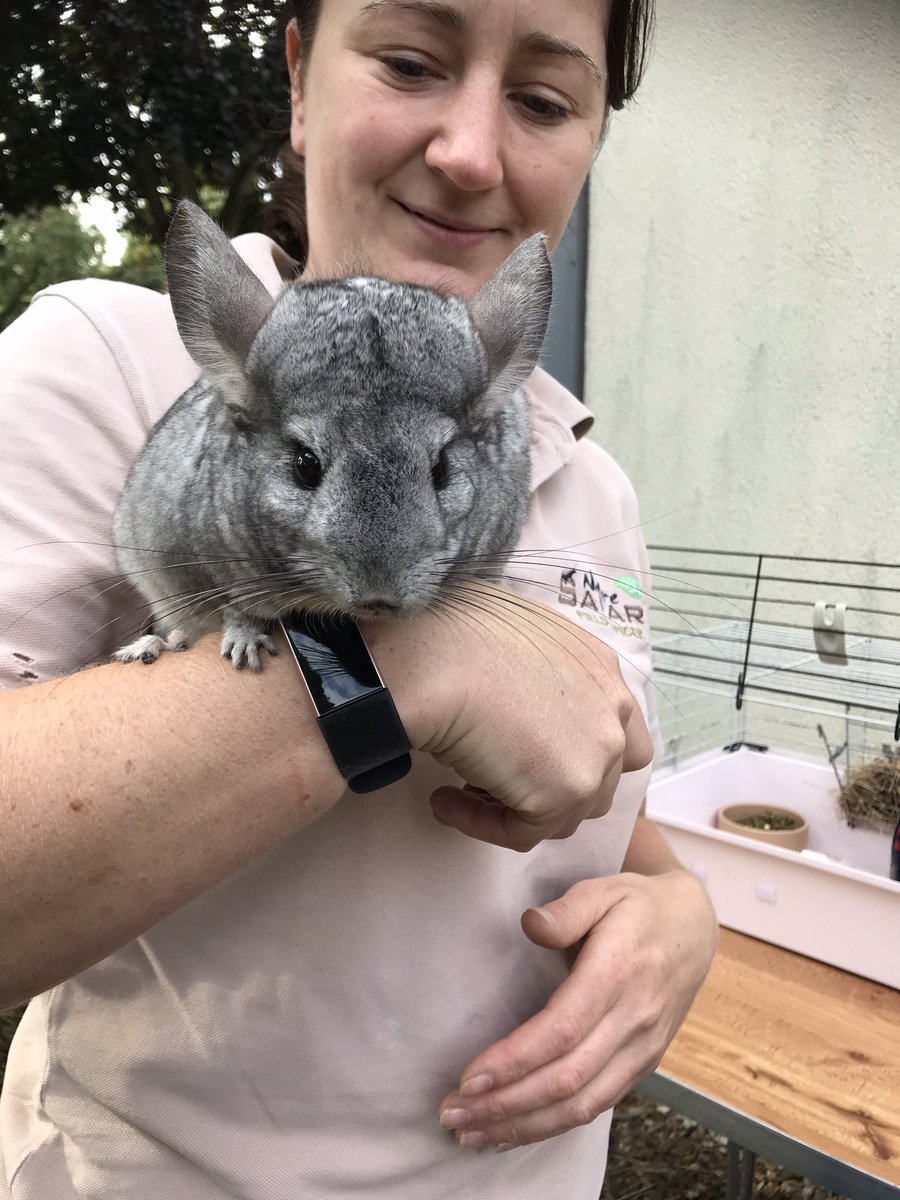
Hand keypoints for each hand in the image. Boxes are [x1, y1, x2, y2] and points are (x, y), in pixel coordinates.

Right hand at [366, 581, 652, 850]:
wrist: (440, 662)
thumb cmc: (456, 634)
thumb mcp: (514, 632)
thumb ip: (535, 668)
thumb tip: (509, 696)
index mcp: (601, 670)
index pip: (619, 732)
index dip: (578, 752)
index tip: (530, 755)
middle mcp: (612, 712)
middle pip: (597, 779)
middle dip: (549, 785)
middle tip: (494, 775)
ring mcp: (596, 756)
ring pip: (563, 812)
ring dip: (515, 806)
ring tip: (462, 788)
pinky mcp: (565, 794)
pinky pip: (522, 832)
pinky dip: (481, 823)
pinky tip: (443, 800)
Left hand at [436, 870, 717, 1149]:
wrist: (694, 929)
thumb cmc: (639, 906)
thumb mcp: (604, 888)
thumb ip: (567, 909)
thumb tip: (530, 924)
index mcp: (620, 971)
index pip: (563, 1029)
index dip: (516, 1059)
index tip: (470, 1076)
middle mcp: (634, 1018)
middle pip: (567, 1077)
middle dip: (506, 1103)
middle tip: (453, 1114)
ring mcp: (643, 1048)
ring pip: (582, 1103)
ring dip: (523, 1125)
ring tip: (470, 1133)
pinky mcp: (643, 1064)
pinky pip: (597, 1105)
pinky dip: (552, 1125)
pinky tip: (512, 1131)